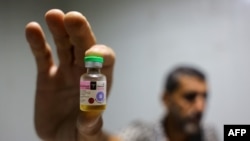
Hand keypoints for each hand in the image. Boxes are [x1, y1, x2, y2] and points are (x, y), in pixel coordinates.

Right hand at [25, 9, 114, 140]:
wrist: (61, 137)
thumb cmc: (79, 134)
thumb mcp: (87, 134)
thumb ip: (91, 125)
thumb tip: (92, 115)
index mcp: (100, 82)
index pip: (106, 60)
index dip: (100, 54)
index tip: (91, 54)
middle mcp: (84, 72)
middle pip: (84, 47)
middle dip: (79, 32)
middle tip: (72, 18)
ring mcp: (65, 71)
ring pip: (64, 46)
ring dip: (59, 30)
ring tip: (53, 15)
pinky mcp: (47, 75)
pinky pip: (43, 56)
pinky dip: (37, 43)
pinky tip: (33, 29)